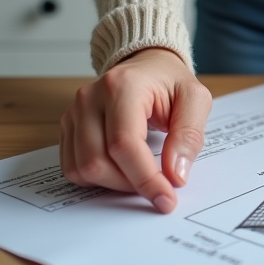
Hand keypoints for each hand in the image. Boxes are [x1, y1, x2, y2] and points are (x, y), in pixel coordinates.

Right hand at [59, 47, 211, 212]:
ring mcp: (74, 112)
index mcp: (122, 86)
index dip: (145, 178)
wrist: (146, 65)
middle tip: (159, 183)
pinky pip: (72, 167)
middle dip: (131, 184)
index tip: (166, 199)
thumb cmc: (170, 81)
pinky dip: (97, 178)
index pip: (124, 144)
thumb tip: (175, 175)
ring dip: (114, 184)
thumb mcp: (195, 99)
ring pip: (82, 169)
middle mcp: (90, 98)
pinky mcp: (68, 126)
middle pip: (98, 162)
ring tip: (141, 173)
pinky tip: (121, 168)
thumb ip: (189, 136)